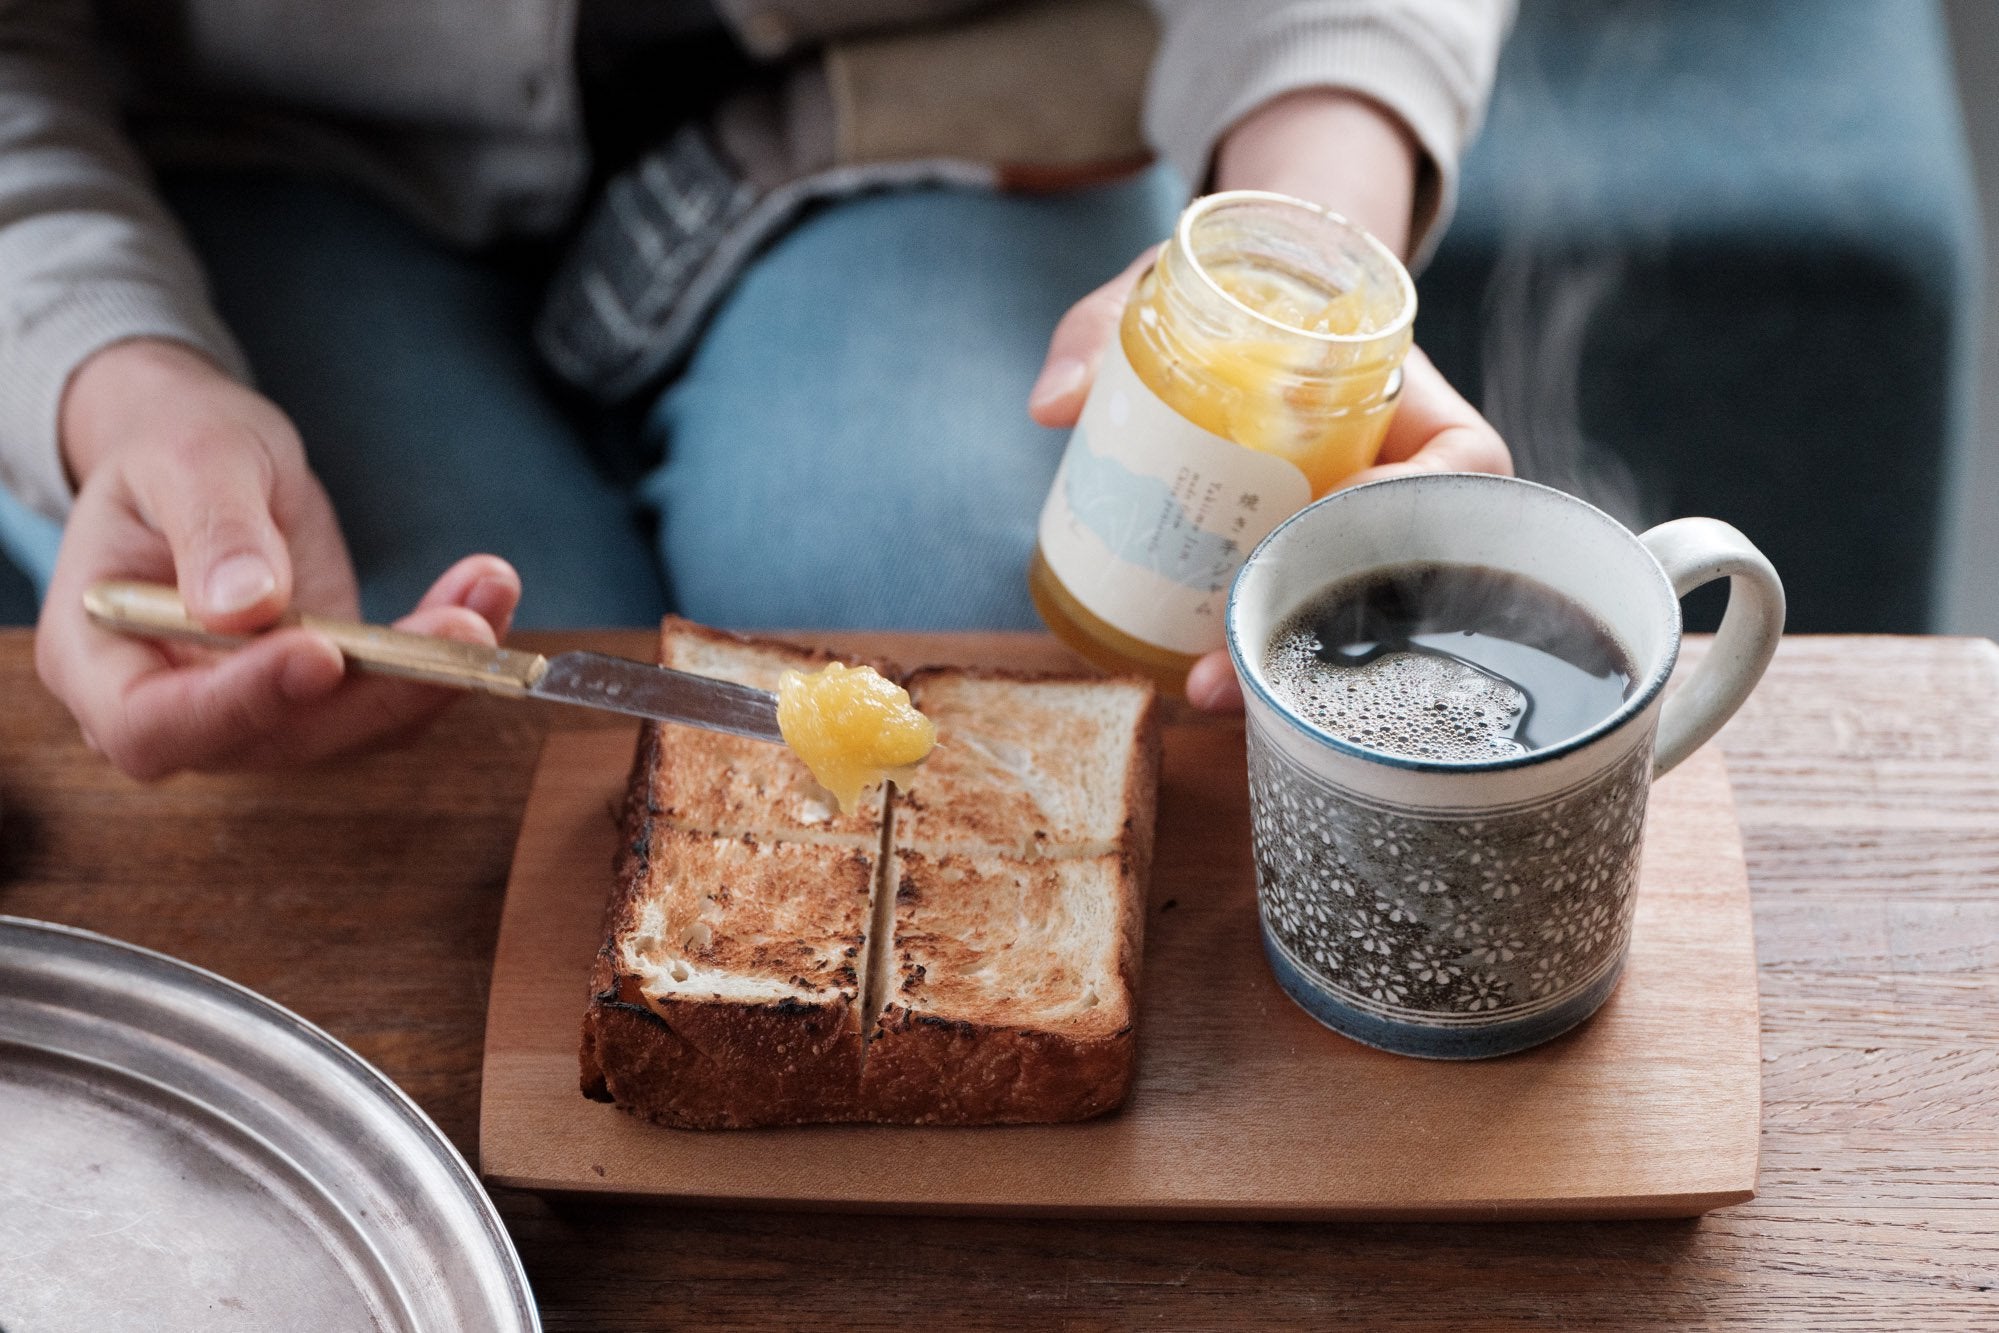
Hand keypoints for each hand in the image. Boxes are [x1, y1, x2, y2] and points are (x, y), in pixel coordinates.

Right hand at [36, 338, 521, 778]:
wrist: (210, 461)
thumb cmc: (176, 450)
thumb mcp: (187, 461)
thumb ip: (211, 529)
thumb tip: (244, 608)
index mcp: (96, 660)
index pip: (154, 725)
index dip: (240, 704)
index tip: (320, 653)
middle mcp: (173, 706)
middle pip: (277, 738)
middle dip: (379, 690)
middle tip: (463, 629)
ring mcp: (253, 712)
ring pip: (351, 727)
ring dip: (435, 673)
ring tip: (489, 590)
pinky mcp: (322, 699)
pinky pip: (389, 697)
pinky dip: (447, 654)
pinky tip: (487, 592)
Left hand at [1028, 90, 1511, 711]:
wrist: (1259, 320)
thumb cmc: (1239, 298)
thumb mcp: (1175, 285)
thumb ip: (1106, 329)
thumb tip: (1051, 403)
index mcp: (1416, 407)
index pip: (1461, 466)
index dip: (1404, 503)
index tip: (1319, 526)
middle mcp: (1409, 487)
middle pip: (1408, 573)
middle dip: (1321, 625)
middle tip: (1226, 659)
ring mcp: (1368, 543)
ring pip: (1363, 622)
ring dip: (1287, 664)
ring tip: (1201, 689)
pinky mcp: (1320, 578)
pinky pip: (1316, 633)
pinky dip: (1268, 663)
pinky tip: (1206, 690)